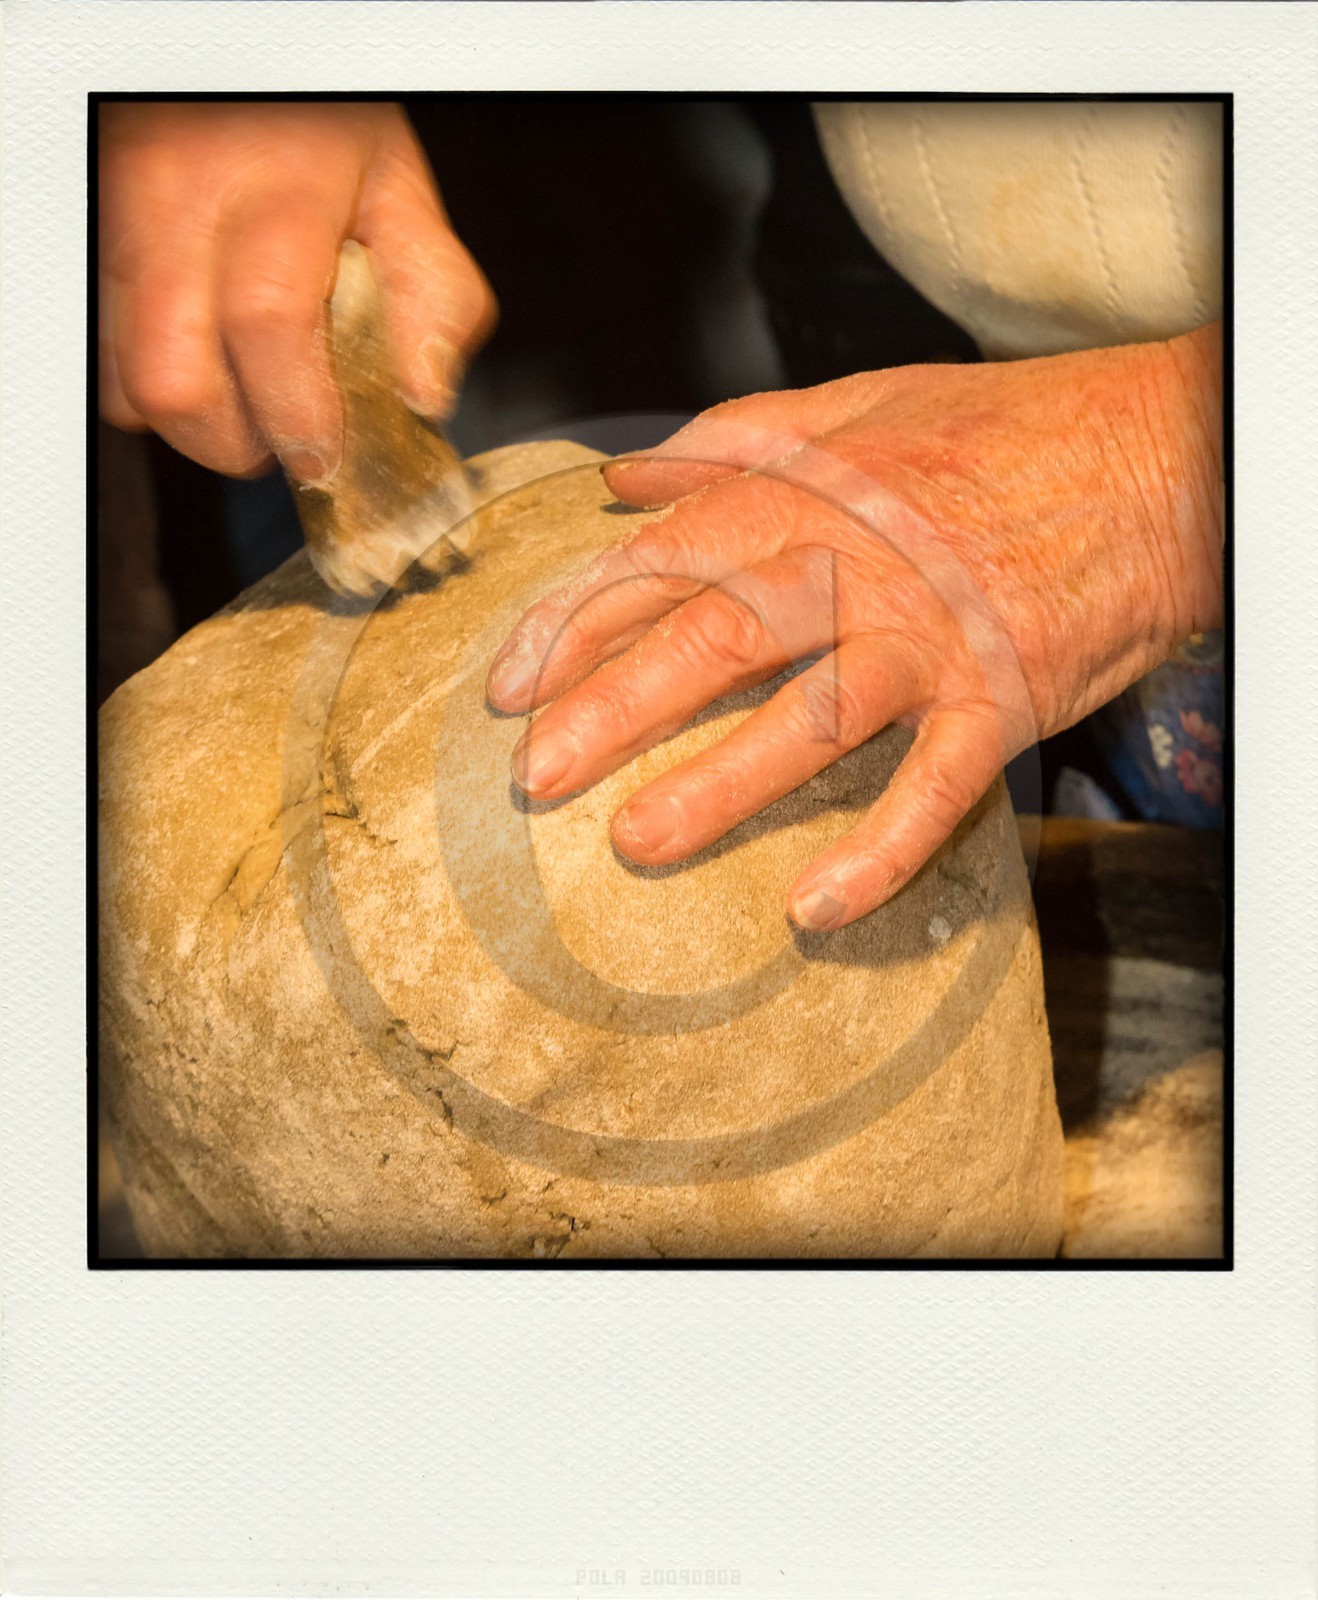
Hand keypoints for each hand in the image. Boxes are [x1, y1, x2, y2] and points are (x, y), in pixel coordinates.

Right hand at [98, 101, 495, 481]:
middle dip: (232, 441)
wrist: (239, 84)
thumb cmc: (321, 141)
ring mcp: (118, 231)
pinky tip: (204, 367)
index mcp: (275, 190)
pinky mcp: (93, 254)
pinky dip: (151, 392)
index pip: (267, 320)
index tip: (324, 454)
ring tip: (243, 400)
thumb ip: (431, 295)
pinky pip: (103, 360)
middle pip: (172, 377)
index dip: (295, 411)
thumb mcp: (400, 196)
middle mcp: (176, 204)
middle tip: (279, 436)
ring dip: (191, 424)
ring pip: (126, 383)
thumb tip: (424, 396)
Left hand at [487, 326, 1222, 930]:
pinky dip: (880, 851)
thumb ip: (736, 440)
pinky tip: (813, 909)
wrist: (1154, 458)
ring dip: (719, 785)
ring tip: (636, 843)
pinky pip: (935, 788)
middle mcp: (857, 568)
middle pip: (714, 640)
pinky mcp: (1000, 700)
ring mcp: (929, 640)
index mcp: (810, 497)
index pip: (667, 564)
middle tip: (533, 778)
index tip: (508, 686)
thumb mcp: (859, 404)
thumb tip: (628, 478)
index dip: (577, 626)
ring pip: (810, 717)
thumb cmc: (1001, 430)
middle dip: (611, 710)